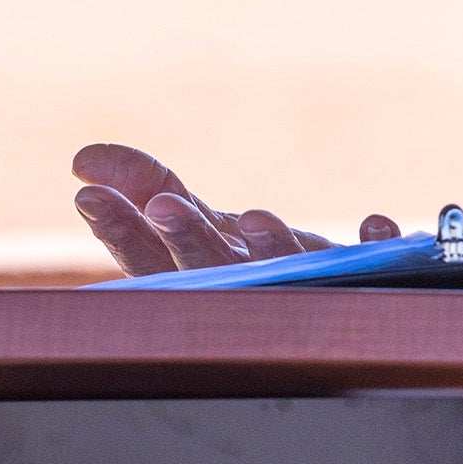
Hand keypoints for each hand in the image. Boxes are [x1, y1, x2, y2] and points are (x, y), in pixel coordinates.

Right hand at [72, 143, 401, 275]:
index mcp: (201, 275)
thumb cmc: (257, 265)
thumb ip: (150, 190)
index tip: (88, 193)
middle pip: (210, 268)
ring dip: (270, 246)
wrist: (339, 305)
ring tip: (257, 217)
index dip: (121, 228)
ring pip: (284, 272)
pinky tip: (375, 224)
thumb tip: (87, 158)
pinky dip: (373, 244)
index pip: (149, 260)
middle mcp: (247, 288)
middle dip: (185, 238)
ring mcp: (305, 287)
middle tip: (163, 208)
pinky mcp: (364, 281)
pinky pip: (372, 264)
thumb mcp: (201, 225)